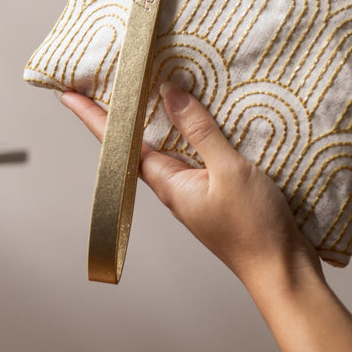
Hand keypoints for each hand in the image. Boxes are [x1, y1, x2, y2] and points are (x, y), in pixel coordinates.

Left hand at [60, 83, 323, 293]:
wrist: (282, 270)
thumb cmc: (254, 228)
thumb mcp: (228, 170)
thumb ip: (201, 130)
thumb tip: (170, 93)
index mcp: (168, 183)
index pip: (121, 143)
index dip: (95, 117)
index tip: (69, 95)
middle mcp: (174, 186)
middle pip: (137, 143)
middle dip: (120, 113)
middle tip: (104, 82)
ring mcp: (194, 189)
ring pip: (166, 146)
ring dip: (154, 118)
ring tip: (142, 89)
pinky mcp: (215, 190)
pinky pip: (193, 153)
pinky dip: (189, 130)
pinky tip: (197, 116)